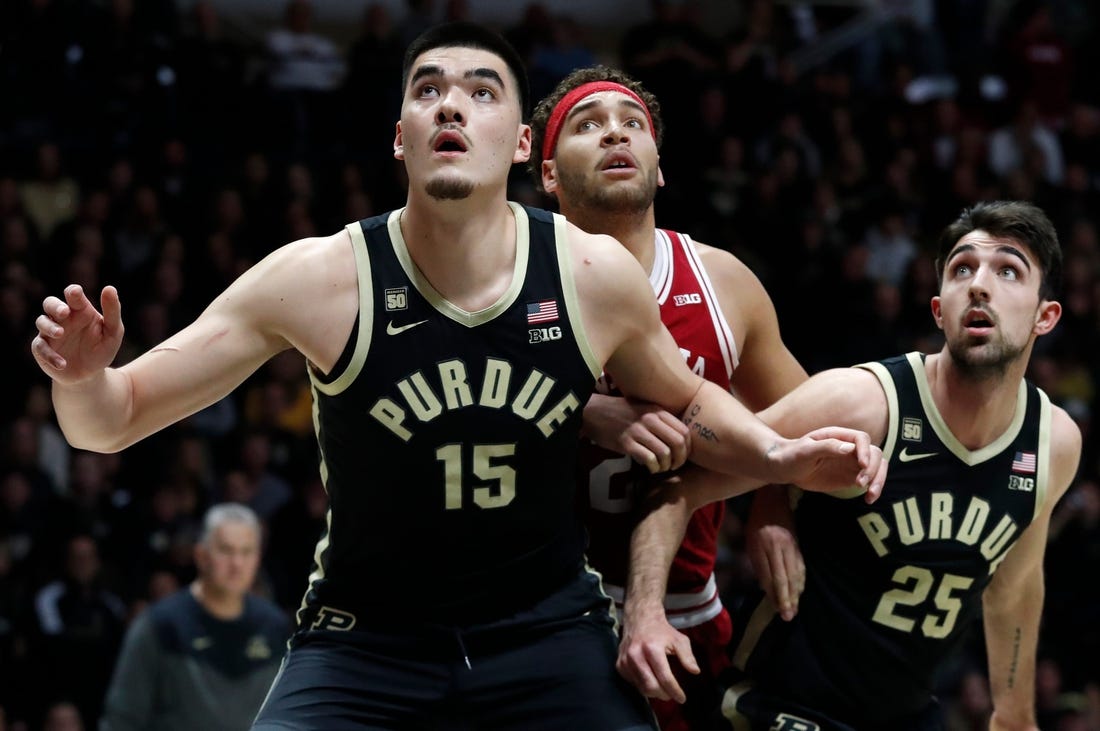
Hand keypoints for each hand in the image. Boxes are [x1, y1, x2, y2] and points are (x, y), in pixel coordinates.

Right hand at [31, 285, 124, 383]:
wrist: (91, 375)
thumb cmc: (103, 349)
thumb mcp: (113, 331)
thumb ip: (112, 311)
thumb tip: (109, 288)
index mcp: (80, 310)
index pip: (73, 295)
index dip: (73, 292)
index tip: (76, 293)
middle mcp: (63, 318)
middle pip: (50, 303)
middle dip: (55, 306)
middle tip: (64, 312)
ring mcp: (50, 332)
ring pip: (41, 321)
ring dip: (49, 326)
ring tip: (60, 333)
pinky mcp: (42, 349)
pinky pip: (40, 347)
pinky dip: (50, 355)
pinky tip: (62, 363)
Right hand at [584, 393, 689, 473]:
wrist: (593, 412)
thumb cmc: (620, 412)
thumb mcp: (644, 409)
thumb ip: (661, 421)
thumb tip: (679, 441)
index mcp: (658, 411)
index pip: (684, 431)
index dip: (688, 448)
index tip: (683, 456)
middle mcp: (650, 419)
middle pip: (678, 443)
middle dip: (680, 459)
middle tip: (674, 466)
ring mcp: (638, 430)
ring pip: (664, 453)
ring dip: (666, 466)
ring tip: (661, 468)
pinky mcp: (626, 442)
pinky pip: (648, 459)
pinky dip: (653, 467)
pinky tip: (650, 468)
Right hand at [616, 605, 698, 702]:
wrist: (639, 620)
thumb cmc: (662, 631)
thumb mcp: (679, 640)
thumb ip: (687, 656)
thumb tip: (695, 671)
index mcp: (652, 648)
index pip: (664, 678)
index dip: (675, 691)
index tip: (682, 698)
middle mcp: (635, 655)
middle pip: (651, 687)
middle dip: (664, 695)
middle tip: (671, 694)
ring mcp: (625, 661)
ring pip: (641, 688)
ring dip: (654, 692)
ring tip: (663, 687)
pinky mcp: (619, 665)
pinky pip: (633, 683)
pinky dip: (643, 685)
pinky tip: (650, 678)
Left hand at [746, 489, 803, 620]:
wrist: (774, 496)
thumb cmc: (757, 520)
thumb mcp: (750, 540)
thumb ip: (758, 563)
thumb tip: (765, 587)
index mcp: (763, 544)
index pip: (769, 574)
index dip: (774, 593)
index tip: (775, 609)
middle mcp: (778, 545)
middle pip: (784, 577)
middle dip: (786, 599)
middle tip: (788, 616)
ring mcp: (791, 544)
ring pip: (795, 573)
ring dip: (796, 593)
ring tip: (794, 609)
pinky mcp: (798, 543)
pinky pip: (801, 566)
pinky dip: (801, 581)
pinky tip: (800, 591)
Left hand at [767, 427, 885, 503]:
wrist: (785, 468)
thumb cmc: (792, 455)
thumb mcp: (805, 450)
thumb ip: (826, 447)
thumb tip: (849, 448)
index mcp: (838, 436)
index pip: (861, 439)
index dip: (865, 451)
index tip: (861, 465)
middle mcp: (849, 448)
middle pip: (875, 454)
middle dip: (873, 469)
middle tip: (860, 484)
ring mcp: (851, 463)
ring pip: (876, 467)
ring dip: (878, 480)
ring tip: (870, 495)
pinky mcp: (850, 477)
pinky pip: (869, 481)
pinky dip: (873, 490)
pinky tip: (868, 499)